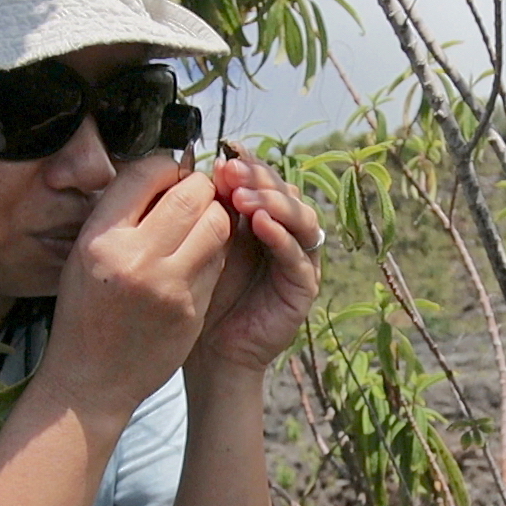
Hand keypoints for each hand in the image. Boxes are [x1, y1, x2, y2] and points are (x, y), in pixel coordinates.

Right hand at [39, 156, 232, 417]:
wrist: (90, 380)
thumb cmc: (86, 312)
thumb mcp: (85, 255)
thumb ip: (120, 215)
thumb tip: (162, 172)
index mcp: (100, 239)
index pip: (147, 172)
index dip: (167, 167)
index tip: (170, 175)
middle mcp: (134, 258)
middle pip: (191, 194)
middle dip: (200, 189)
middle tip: (196, 197)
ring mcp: (168, 285)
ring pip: (216, 225)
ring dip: (216, 217)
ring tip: (201, 225)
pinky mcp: (192, 308)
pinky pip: (219, 261)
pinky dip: (215, 252)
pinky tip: (199, 259)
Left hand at [191, 147, 322, 374]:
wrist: (209, 351)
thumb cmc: (201, 295)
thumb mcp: (202, 243)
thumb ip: (211, 209)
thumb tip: (207, 166)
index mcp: (262, 217)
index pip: (264, 179)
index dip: (249, 163)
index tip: (225, 154)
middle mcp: (286, 233)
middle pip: (285, 192)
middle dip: (260, 177)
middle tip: (232, 171)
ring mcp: (299, 259)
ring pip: (300, 218)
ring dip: (273, 202)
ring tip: (244, 197)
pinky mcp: (304, 287)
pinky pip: (298, 256)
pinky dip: (282, 236)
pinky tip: (260, 225)